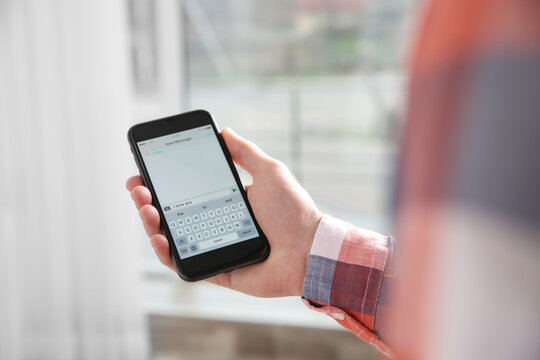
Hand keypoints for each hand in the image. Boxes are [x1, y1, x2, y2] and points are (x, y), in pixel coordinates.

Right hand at [126, 128, 321, 296]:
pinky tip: (159, 238)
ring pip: (172, 238)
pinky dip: (167, 253)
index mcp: (226, 202)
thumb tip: (224, 131)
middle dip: (148, 200)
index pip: (186, 191)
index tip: (145, 171)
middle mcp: (216, 224)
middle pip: (172, 214)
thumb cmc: (293, 211)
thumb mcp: (269, 171)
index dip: (163, 182)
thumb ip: (245, 152)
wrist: (309, 248)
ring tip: (145, 207)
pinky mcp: (216, 269)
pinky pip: (184, 264)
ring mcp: (214, 247)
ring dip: (151, 223)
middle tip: (137, 187)